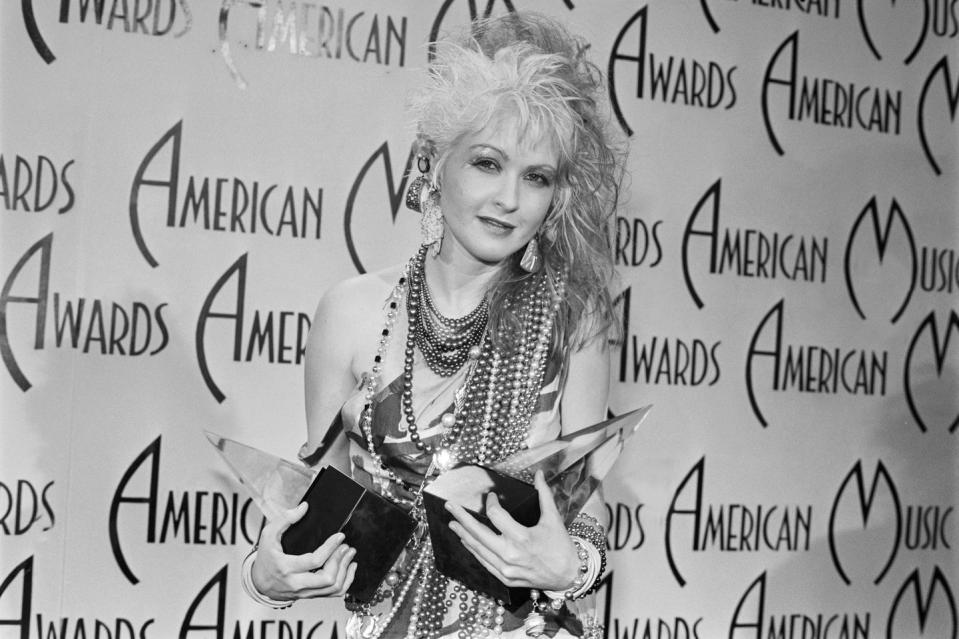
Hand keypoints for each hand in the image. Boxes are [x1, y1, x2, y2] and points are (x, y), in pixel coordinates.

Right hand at [251, 502, 356, 599]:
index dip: (330, 548)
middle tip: (346, 547)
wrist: (259, 582)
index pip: (314, 561)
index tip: (340, 536)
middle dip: (340, 561)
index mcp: (286, 567)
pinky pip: (333, 594)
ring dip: (345, 571)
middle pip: (327, 579)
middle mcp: (296, 583)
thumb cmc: (266, 558)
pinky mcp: (310, 595)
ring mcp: (304, 592)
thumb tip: (304, 507)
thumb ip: (285, 519)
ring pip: (333, 588)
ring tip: (350, 555)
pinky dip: (345, 582)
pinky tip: (349, 568)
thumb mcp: (268, 535)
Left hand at [446, 470, 578, 590]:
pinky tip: (467, 542)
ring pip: (478, 549)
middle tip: (449, 506)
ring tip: (452, 523)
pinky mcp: (505, 578)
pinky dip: (474, 551)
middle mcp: (510, 554)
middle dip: (462, 518)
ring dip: (463, 535)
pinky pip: (484, 563)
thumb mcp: (553, 518)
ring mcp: (506, 569)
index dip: (490, 502)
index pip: (496, 515)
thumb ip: (544, 494)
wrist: (568, 576)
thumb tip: (539, 473)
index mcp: (522, 537)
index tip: (490, 496)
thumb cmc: (561, 545)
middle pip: (478, 533)